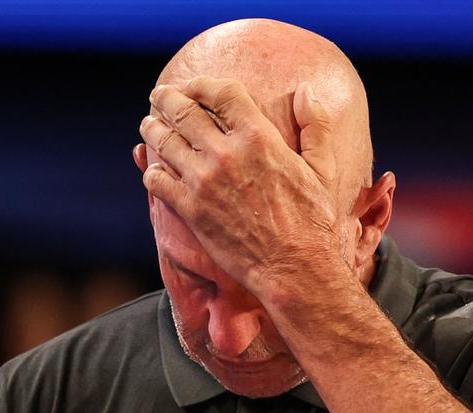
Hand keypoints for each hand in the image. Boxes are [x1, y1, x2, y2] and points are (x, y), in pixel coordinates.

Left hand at [136, 76, 344, 298]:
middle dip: (167, 99)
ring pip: (164, 142)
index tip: (193, 86)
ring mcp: (204, 182)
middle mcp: (227, 154)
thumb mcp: (323, 168)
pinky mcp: (191, 210)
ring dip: (153, 129)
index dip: (201, 84)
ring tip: (149, 125)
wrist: (294, 268)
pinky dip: (152, 172)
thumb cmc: (313, 221)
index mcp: (259, 137)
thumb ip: (316, 125)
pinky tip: (155, 170)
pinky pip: (157, 181)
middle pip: (183, 110)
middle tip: (159, 96)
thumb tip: (305, 91)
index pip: (220, 92)